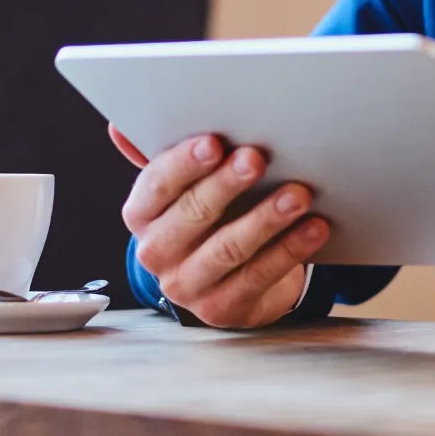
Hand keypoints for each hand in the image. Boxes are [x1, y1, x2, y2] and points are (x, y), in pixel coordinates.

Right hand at [109, 125, 329, 328]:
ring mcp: (187, 285)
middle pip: (192, 215)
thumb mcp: (181, 190)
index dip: (185, 163)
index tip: (215, 142)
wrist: (222, 281)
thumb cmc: (205, 219)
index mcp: (141, 214)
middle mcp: (155, 252)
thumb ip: (159, 155)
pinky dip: (289, 250)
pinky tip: (313, 228)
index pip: (157, 185)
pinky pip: (258, 277)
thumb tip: (120, 127)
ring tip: (297, 195)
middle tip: (256, 159)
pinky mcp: (222, 308)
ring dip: (265, 219)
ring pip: (229, 249)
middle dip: (226, 184)